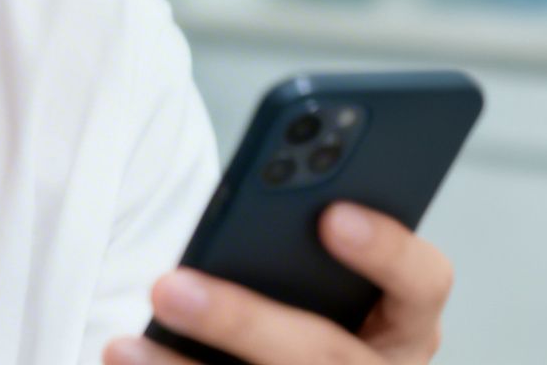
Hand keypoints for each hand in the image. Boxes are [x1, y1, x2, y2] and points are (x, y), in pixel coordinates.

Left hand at [104, 203, 453, 364]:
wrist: (289, 359)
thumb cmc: (311, 307)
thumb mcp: (324, 275)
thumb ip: (302, 239)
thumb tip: (256, 196)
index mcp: (406, 323)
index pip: (424, 282)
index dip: (387, 251)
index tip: (332, 215)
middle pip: (323, 355)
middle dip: (243, 321)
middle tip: (169, 285)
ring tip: (122, 344)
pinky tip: (124, 358)